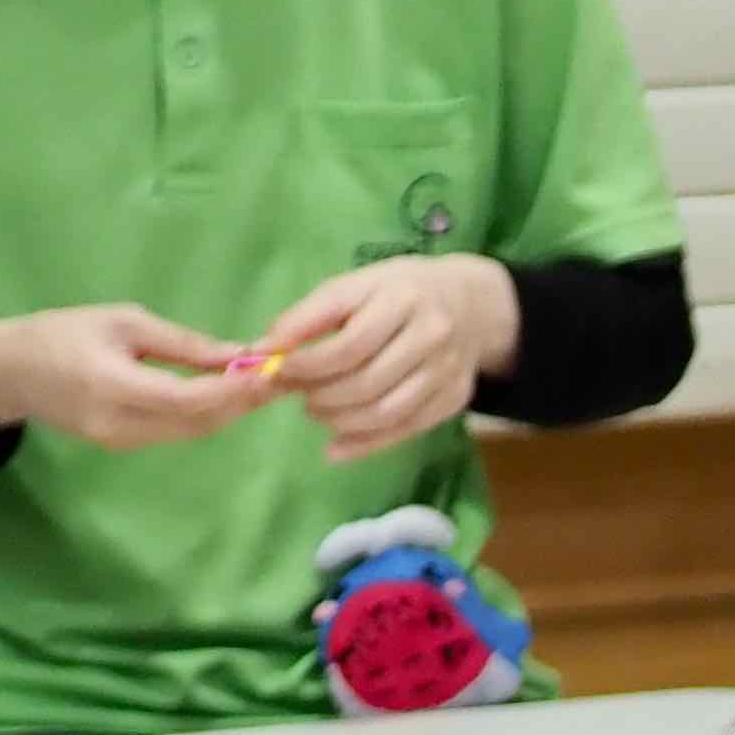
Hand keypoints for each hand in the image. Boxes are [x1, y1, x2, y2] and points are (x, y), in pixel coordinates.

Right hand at [0, 303, 270, 451]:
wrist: (8, 370)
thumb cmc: (62, 332)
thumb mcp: (122, 322)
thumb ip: (181, 343)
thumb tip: (238, 353)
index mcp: (113, 384)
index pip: (190, 398)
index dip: (236, 390)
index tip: (272, 371)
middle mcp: (120, 423)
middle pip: (200, 422)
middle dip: (243, 402)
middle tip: (281, 377)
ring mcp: (121, 442)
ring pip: (192, 432)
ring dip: (230, 411)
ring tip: (262, 384)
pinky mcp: (122, 447)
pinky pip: (175, 433)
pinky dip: (205, 416)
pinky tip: (225, 396)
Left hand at [251, 256, 519, 465]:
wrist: (472, 305)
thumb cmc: (397, 292)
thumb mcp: (354, 287)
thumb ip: (310, 318)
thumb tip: (263, 351)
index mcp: (402, 299)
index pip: (350, 345)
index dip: (308, 365)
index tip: (279, 370)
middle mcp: (431, 336)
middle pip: (367, 382)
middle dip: (321, 395)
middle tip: (299, 396)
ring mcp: (447, 371)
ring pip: (386, 412)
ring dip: (339, 421)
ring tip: (317, 412)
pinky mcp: (454, 399)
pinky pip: (406, 430)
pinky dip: (366, 444)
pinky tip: (337, 446)